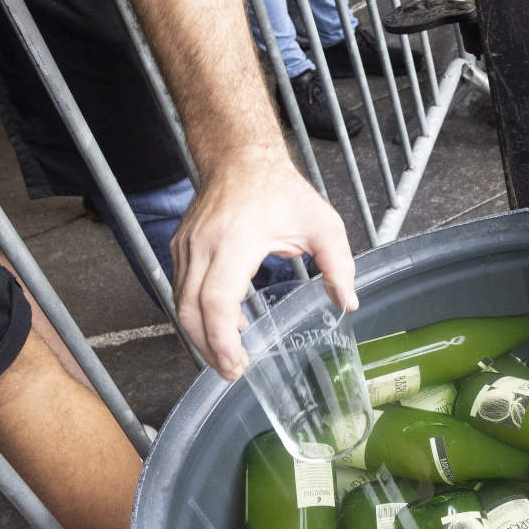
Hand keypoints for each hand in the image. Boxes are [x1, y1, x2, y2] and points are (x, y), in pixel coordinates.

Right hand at [171, 147, 357, 380]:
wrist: (240, 157)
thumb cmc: (281, 190)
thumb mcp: (323, 224)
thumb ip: (339, 265)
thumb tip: (348, 303)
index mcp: (236, 241)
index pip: (217, 300)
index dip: (222, 338)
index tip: (236, 363)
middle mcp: (202, 246)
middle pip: (190, 310)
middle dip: (208, 348)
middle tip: (232, 372)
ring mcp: (186, 247)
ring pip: (180, 303)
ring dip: (201, 335)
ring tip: (228, 357)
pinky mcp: (181, 248)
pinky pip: (182, 289)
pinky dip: (198, 314)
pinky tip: (224, 327)